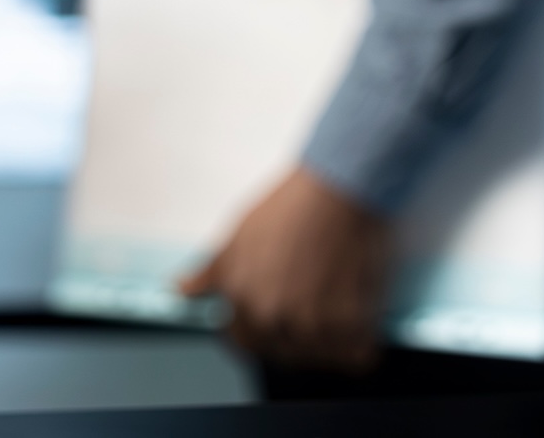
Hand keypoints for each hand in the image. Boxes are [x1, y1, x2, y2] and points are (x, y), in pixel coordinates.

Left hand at [178, 166, 390, 371]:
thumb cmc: (292, 205)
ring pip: (320, 356)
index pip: (241, 339)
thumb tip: (181, 290)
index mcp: (237, 293)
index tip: (277, 326)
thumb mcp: (237, 234)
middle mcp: (267, 312)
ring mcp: (307, 322)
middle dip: (297, 339)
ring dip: (330, 342)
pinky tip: (360, 318)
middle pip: (282, 352)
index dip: (260, 333)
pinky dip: (361, 343)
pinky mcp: (346, 323)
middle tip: (316, 310)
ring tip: (339, 305)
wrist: (340, 188)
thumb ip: (211, 272)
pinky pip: (356, 355)